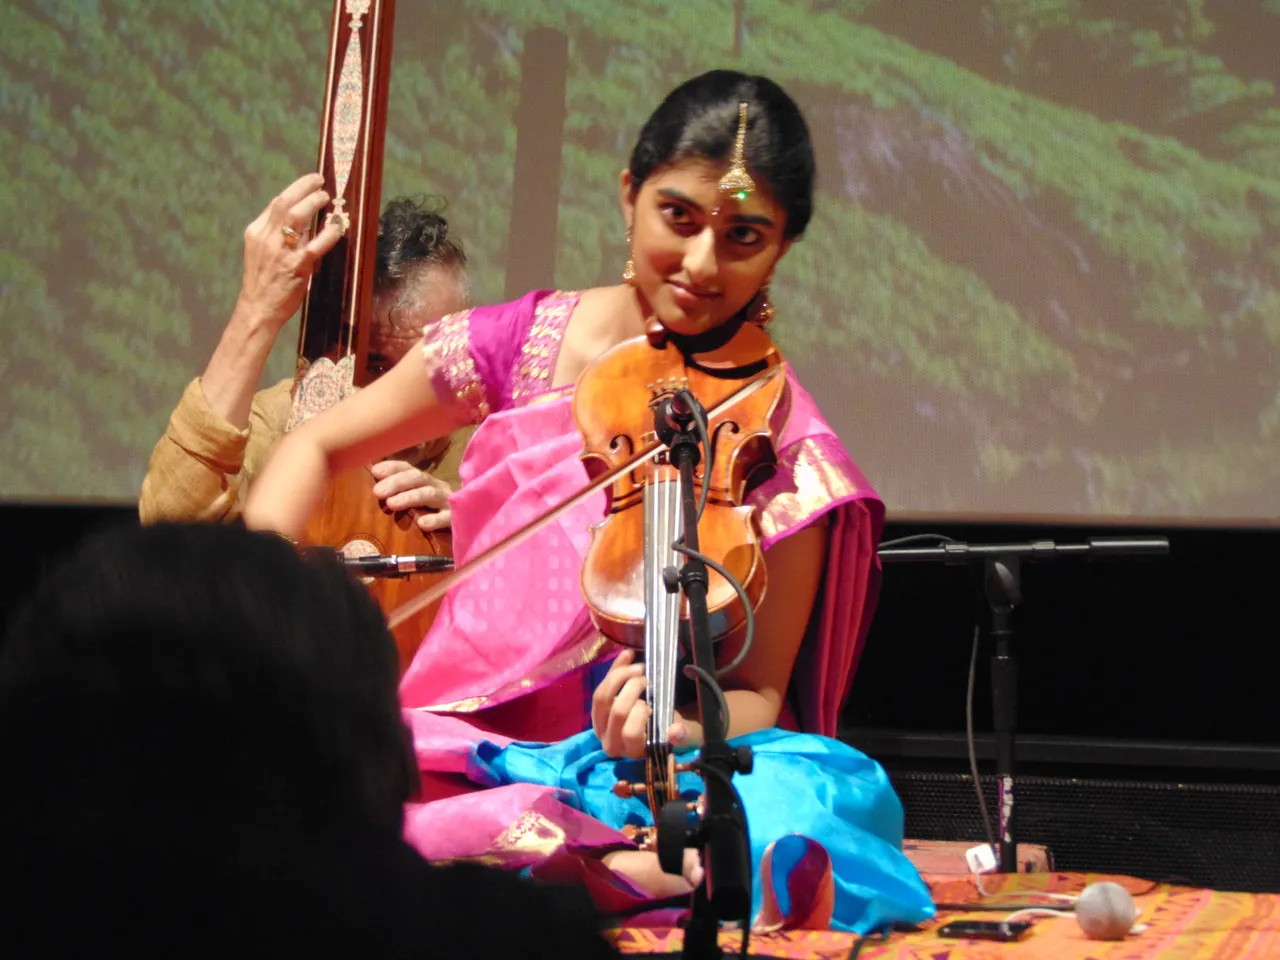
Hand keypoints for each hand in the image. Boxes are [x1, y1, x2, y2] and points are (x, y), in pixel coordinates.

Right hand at [235, 173, 342, 332]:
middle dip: (304, 188)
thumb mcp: (262, 252)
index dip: (294, 190)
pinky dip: (329, 233)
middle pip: (285, 203)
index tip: (309, 183)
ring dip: (313, 203)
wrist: (257, 308)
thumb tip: (303, 224)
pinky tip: (338, 226)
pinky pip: (316, 245)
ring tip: (326, 197)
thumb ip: (278, 236)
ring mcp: (281, 251)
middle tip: (320, 182)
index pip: (276, 203)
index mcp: (256, 232)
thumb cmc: (262, 282)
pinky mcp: (296, 266)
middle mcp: (266, 237)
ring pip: (297, 217)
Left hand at [370, 460, 453, 531]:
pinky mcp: (458, 519)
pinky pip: (447, 518)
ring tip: (391, 504)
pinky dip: (435, 519)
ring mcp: (449, 502)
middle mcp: (437, 488)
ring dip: (409, 497)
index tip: (375, 471)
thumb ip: (398, 496)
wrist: (473, 525)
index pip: (408, 469)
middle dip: (396, 482)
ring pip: (429, 494)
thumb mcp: (418, 502)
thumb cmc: (435, 515)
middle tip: (377, 491)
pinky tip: (422, 524)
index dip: (392, 468)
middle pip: (417, 478)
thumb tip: (373, 489)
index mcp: (426, 482)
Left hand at [592, 649, 686, 757]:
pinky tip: (629, 655)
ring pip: (602, 698)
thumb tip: (675, 732)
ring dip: (619, 677)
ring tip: (639, 667)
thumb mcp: (684, 735)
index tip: (653, 704)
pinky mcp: (596, 712)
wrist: (657, 728)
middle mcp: (612, 743)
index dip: (641, 713)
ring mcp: (600, 727)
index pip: (631, 732)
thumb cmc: (672, 731)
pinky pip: (600, 688)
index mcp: (634, 750)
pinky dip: (614, 670)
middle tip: (648, 679)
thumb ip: (683, 735)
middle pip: (617, 711)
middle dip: (633, 689)